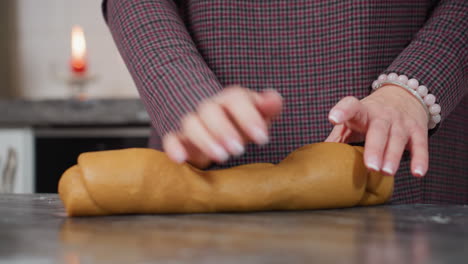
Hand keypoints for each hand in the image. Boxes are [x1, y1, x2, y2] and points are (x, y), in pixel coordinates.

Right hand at [163, 86, 282, 168]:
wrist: (222, 129)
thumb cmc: (244, 123)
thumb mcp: (261, 115)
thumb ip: (270, 106)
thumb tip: (274, 99)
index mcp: (231, 99)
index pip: (235, 98)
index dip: (248, 117)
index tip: (263, 139)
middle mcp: (210, 107)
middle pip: (210, 110)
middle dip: (223, 129)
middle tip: (239, 149)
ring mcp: (193, 122)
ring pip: (190, 123)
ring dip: (205, 140)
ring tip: (222, 157)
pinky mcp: (180, 139)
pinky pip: (171, 139)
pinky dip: (173, 148)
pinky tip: (180, 158)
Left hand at [325, 85, 428, 176]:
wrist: (404, 95)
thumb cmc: (369, 115)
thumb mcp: (353, 120)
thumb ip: (338, 137)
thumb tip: (317, 159)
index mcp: (361, 111)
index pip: (351, 106)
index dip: (342, 111)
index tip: (333, 118)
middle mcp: (382, 114)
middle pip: (378, 129)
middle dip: (374, 148)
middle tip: (369, 166)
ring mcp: (401, 121)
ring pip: (398, 138)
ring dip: (393, 155)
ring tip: (386, 172)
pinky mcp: (418, 130)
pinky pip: (420, 145)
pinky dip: (420, 159)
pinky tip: (417, 173)